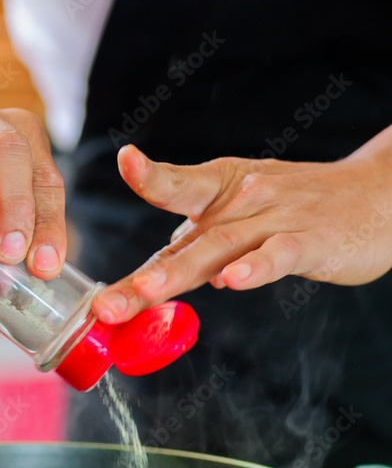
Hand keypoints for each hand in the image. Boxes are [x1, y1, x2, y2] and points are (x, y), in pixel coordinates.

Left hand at [92, 139, 391, 323]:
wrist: (380, 195)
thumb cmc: (301, 205)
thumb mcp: (243, 212)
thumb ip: (200, 242)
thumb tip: (155, 267)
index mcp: (220, 189)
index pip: (176, 186)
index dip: (150, 175)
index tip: (125, 161)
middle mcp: (243, 200)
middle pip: (186, 239)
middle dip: (142, 276)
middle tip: (104, 305)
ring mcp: (277, 219)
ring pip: (222, 247)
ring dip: (180, 272)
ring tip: (147, 292)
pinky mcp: (312, 241)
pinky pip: (280, 254)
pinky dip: (258, 268)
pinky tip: (235, 281)